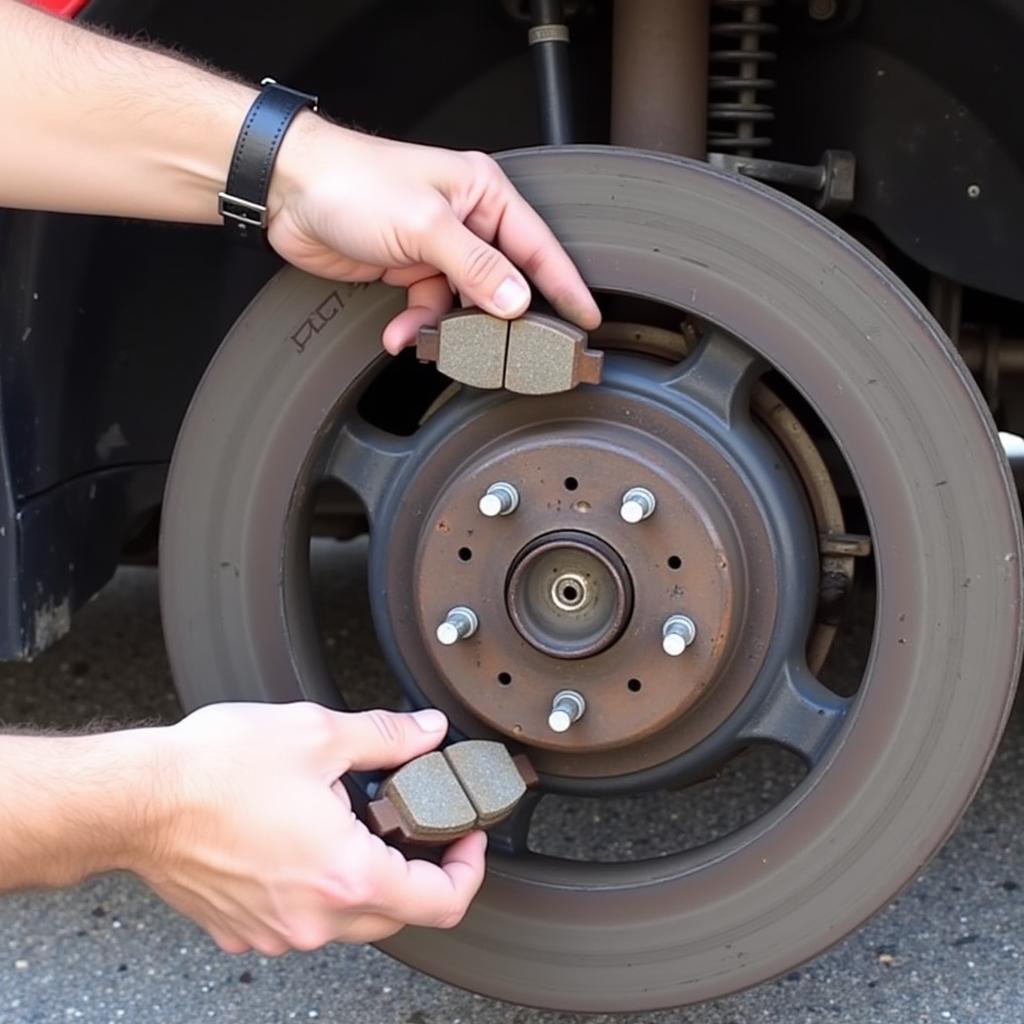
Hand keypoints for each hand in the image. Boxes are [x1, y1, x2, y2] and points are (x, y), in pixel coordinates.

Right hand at [137, 702, 484, 954]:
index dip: (468, 869)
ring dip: (368, 878)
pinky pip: (303, 919)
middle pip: (399, 915)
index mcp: (345, 875)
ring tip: (356, 823)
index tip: (466, 838)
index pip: (441, 903)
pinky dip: (320, 886)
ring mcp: (276, 931)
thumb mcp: (317, 734)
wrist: (135, 800)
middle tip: (417, 824)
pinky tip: (306, 841)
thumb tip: (428, 731)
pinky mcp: (244, 929)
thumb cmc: (213, 770)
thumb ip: (386, 736)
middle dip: (420, 870)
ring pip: (351, 920)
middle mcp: (314, 918)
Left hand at [267, 115, 601, 353]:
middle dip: (502, 318)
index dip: (565, 285)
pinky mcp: (410, 270)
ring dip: (450, 328)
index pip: (539, 245)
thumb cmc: (353, 182)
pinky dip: (418, 326)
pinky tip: (403, 334)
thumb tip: (516, 301)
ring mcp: (438, 248)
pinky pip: (430, 310)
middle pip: (505, 280)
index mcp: (483, 193)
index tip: (586, 318)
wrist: (288, 191)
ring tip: (437, 340)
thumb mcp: (425, 226)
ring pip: (467, 304)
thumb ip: (476, 266)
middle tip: (515, 351)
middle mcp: (467, 220)